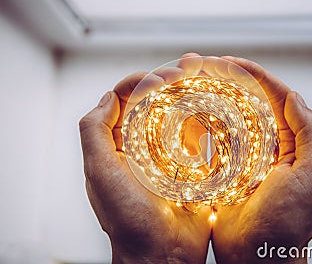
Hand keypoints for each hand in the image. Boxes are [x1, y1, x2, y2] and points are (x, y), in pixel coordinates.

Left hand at [79, 56, 211, 262]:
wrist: (163, 254)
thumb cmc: (128, 219)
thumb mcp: (101, 172)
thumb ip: (94, 132)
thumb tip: (109, 96)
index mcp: (118, 144)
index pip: (126, 99)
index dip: (143, 81)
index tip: (165, 77)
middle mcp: (142, 146)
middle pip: (156, 102)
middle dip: (172, 80)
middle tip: (194, 66)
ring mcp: (168, 155)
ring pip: (179, 115)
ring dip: (192, 94)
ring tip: (208, 77)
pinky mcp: (191, 166)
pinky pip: (198, 137)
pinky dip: (207, 120)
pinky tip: (217, 107)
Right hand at [211, 57, 311, 262]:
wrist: (257, 258)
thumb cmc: (288, 222)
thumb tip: (294, 97)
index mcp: (294, 144)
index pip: (278, 98)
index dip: (256, 76)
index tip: (230, 62)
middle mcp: (272, 147)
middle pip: (252, 103)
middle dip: (232, 82)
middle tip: (207, 67)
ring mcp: (247, 159)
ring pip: (232, 119)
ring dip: (216, 99)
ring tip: (195, 83)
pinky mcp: (226, 172)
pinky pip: (216, 142)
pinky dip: (205, 125)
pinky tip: (190, 115)